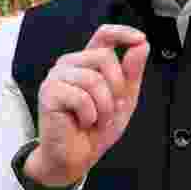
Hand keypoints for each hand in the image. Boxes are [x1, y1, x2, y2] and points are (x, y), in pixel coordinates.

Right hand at [27, 24, 149, 186]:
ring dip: (104, 106)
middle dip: (116, 87)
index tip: (140, 39)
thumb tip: (141, 45)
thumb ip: (132, 73)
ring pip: (93, 79)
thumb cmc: (96, 128)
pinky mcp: (49, 93)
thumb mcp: (125, 99)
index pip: (103, 36)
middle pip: (104, 57)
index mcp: (89, 63)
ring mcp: (57, 77)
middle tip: (110, 108)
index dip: (122, 33)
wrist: (77, 157)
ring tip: (97, 118)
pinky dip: (90, 115)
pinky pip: (80, 97)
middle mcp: (71, 65)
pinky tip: (83, 121)